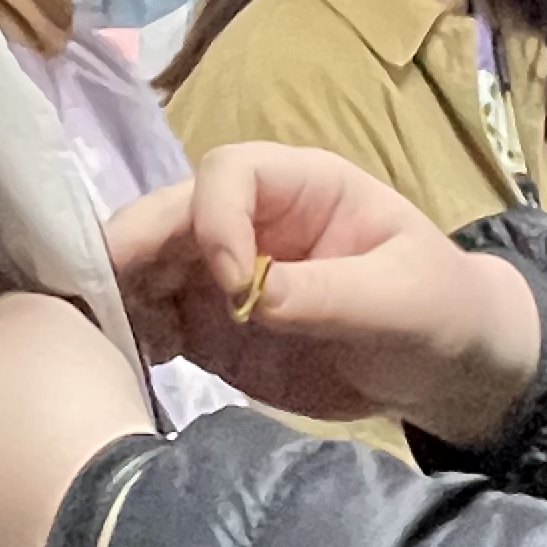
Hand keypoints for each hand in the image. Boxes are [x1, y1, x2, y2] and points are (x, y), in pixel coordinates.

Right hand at [105, 144, 543, 446]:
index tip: (232, 284)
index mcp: (300, 187)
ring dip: (119, 295)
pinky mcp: (210, 329)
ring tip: (102, 340)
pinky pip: (154, 323)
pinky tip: (126, 364)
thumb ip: (326, 293)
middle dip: (131, 249)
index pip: (228, 173)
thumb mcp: (401, 299)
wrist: (445, 373)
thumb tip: (246, 296)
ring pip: (147, 268)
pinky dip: (131, 337)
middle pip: (167, 215)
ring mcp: (221, 276)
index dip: (214, 218)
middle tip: (101, 299)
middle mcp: (247, 222)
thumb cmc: (437, 311)